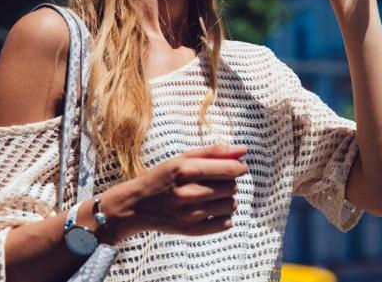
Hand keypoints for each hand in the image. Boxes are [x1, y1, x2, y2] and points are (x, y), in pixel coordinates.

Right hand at [99, 144, 247, 240]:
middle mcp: (188, 193)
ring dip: (227, 199)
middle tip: (215, 182)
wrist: (137, 206)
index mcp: (185, 170)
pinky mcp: (192, 231)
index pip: (230, 169)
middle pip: (232, 187)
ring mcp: (191, 214)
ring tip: (211, 196)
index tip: (236, 167)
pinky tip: (210, 210)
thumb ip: (214, 152)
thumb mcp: (183, 159)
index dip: (238, 167)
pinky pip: (226, 224)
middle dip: (229, 182)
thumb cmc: (163, 178)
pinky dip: (224, 216)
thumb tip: (244, 150)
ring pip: (232, 205)